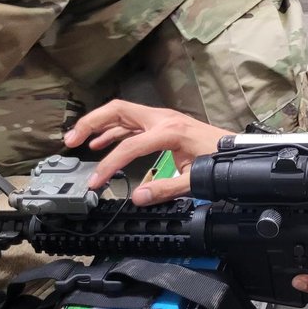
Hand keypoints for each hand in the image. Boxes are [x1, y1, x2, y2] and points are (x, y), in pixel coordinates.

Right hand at [64, 100, 230, 203]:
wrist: (236, 148)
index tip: (95, 181)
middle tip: (70, 140)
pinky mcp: (162, 124)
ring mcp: (161, 119)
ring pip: (122, 114)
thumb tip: (139, 197)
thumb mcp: (196, 178)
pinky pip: (131, 123)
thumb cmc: (220, 159)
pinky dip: (113, 130)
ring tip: (77, 139)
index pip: (129, 146)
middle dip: (91, 123)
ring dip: (98, 124)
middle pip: (118, 111)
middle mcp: (162, 119)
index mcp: (169, 131)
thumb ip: (167, 189)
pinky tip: (100, 141)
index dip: (109, 164)